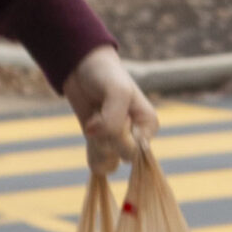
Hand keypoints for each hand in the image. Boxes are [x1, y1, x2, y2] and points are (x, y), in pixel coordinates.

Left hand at [63, 44, 159, 172]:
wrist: (82, 67)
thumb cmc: (106, 75)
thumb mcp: (117, 92)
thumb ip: (114, 120)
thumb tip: (93, 136)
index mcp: (149, 125)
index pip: (137, 149)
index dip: (121, 134)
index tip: (119, 113)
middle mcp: (136, 136)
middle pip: (122, 157)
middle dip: (108, 138)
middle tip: (101, 113)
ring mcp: (117, 142)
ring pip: (109, 163)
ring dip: (97, 144)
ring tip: (95, 119)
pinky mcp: (100, 144)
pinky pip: (98, 164)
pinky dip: (90, 151)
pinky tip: (90, 128)